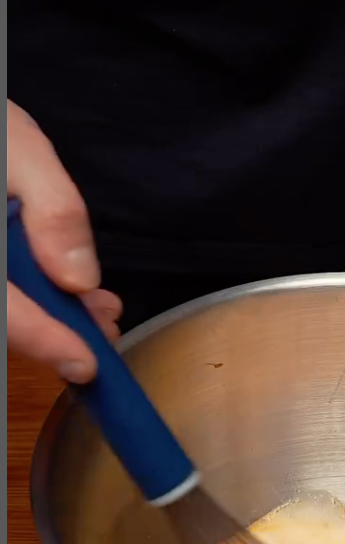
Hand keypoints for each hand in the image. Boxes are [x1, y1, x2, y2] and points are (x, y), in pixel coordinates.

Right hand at [7, 100, 121, 382]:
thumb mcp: (18, 149)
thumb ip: (53, 211)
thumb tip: (78, 279)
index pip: (4, 311)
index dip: (43, 342)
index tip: (85, 364)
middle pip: (8, 318)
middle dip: (61, 334)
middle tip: (106, 332)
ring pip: (10, 310)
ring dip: (55, 318)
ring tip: (99, 309)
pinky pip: (11, 295)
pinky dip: (41, 298)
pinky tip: (71, 291)